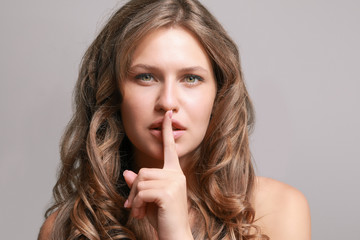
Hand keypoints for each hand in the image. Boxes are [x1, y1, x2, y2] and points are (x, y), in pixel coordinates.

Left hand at [123, 110, 192, 239]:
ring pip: (140, 180)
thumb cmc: (163, 218)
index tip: (169, 115)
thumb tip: (128, 173)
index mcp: (174, 173)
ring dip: (134, 199)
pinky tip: (141, 214)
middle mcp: (176, 175)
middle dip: (134, 190)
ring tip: (139, 212)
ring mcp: (174, 182)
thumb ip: (140, 185)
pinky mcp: (167, 192)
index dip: (167, 131)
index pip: (170, 149)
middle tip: (133, 207)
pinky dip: (136, 204)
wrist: (175, 236)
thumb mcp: (149, 199)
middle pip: (143, 171)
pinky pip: (141, 191)